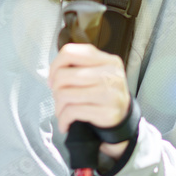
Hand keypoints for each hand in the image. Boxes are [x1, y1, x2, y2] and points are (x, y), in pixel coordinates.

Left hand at [48, 43, 131, 159]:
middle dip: (55, 89)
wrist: (123, 116)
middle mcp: (110, 74)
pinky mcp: (106, 113)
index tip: (53, 78)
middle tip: (58, 96)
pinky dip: (63, 119)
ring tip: (62, 110)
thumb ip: (78, 66)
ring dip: (58, 106)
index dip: (55, 65)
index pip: (69, 52)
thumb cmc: (103, 92)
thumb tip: (52, 73)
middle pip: (63, 75)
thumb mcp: (97, 72)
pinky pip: (72, 112)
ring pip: (64, 94)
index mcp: (107, 60)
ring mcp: (110, 94)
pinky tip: (65, 123)